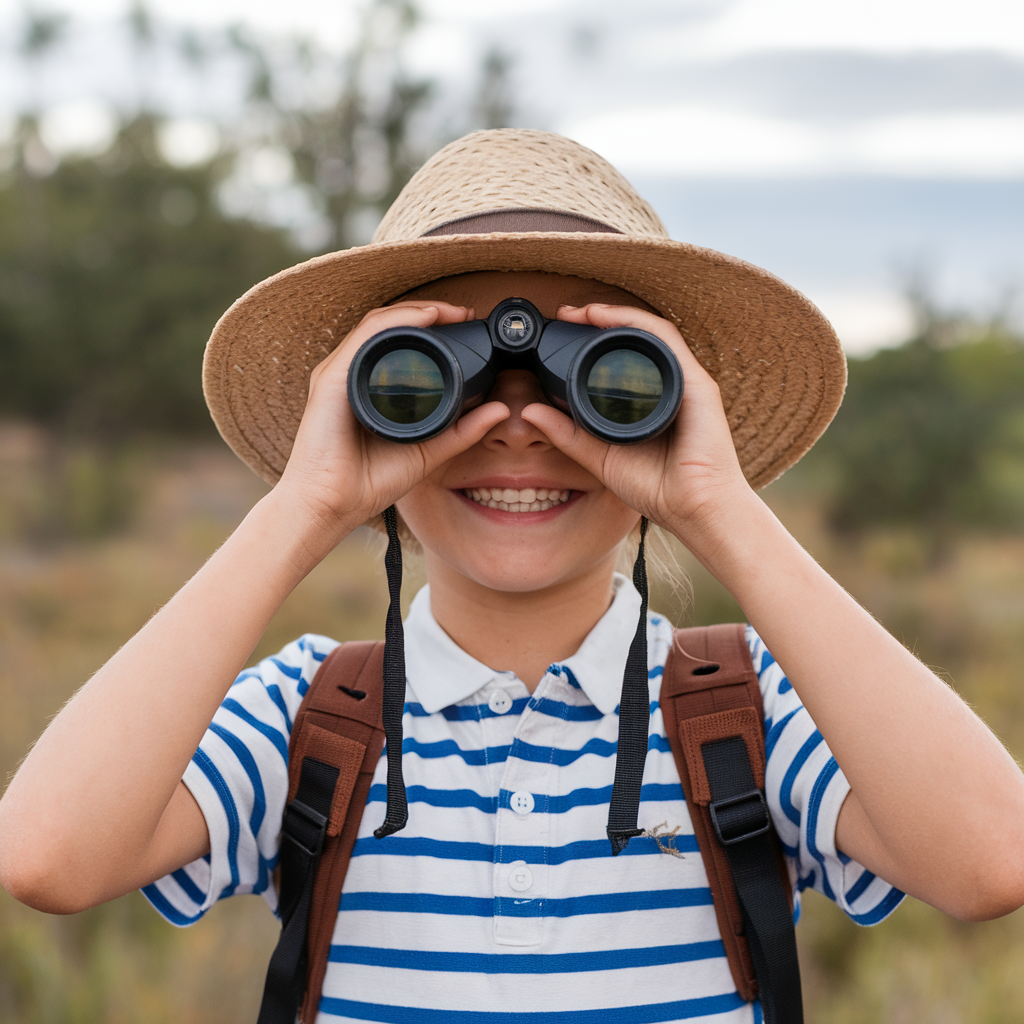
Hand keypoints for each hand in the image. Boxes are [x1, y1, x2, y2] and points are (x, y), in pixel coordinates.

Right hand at [273, 301, 509, 555]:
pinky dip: (397, 323)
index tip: (464, 324)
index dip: (431, 327)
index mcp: (368, 387)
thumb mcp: (429, 451)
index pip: (398, 341)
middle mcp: (352, 374)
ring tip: (447, 311)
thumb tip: (500, 410)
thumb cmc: (368, 483)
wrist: (333, 506)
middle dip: (427, 312)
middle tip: (461, 313)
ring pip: (378, 324)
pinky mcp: (332, 379)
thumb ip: (463, 431)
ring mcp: (339, 374)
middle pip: (388, 326)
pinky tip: (423, 319)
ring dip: (415, 311)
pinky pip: (366, 338)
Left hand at [521, 303, 752, 548]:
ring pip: (650, 333)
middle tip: (566, 313)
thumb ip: (568, 435)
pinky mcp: (697, 384)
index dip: (594, 337)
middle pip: (637, 338)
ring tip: (584, 311)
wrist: (695, 509)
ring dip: (615, 315)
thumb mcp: (600, 457)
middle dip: (601, 319)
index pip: (623, 356)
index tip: (563, 329)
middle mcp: (671, 384)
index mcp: (652, 399)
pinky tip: (612, 319)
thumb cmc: (658, 488)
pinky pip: (666, 341)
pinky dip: (637, 324)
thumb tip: (530, 413)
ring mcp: (686, 381)